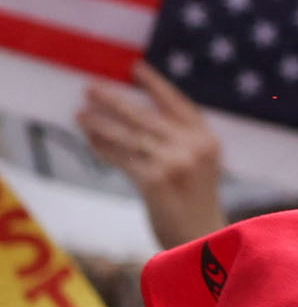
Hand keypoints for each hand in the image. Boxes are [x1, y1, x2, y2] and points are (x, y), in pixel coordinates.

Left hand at [72, 66, 222, 253]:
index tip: (135, 68)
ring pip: (129, 137)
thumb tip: (134, 118)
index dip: (156, 85)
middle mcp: (194, 147)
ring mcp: (175, 163)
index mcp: (208, 140)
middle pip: (146, 117)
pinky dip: (104, 149)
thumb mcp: (199, 166)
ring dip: (100, 125)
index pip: (178, 104)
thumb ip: (179, 141)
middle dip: (114, 101)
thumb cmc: (196, 203)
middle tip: (90, 88)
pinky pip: (122, 159)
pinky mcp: (154, 180)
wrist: (204, 238)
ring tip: (79, 114)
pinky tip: (90, 141)